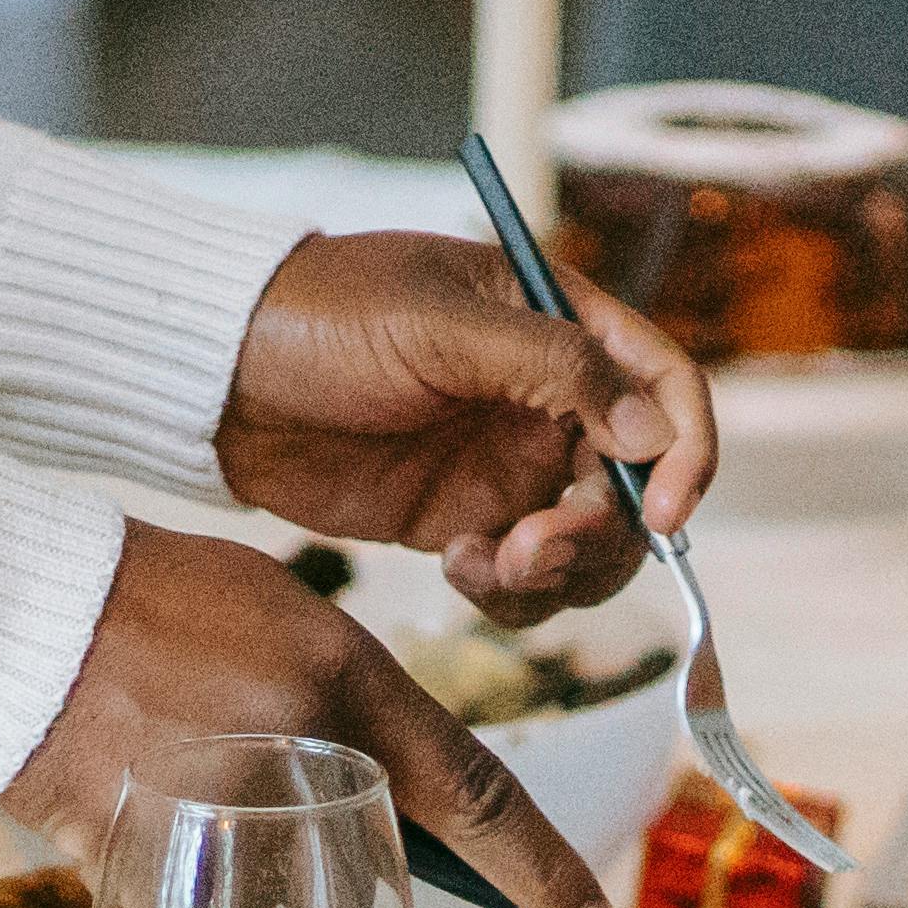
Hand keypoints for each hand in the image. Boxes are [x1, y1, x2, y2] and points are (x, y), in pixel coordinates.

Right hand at [8, 521, 621, 907]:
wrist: (15, 609)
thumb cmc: (158, 598)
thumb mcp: (290, 625)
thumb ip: (351, 714)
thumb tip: (384, 807)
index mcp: (345, 691)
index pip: (478, 802)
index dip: (549, 879)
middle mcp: (297, 765)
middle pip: (361, 874)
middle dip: (321, 848)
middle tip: (246, 772)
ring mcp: (217, 830)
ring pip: (279, 903)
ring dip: (249, 866)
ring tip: (181, 774)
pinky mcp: (142, 879)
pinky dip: (179, 874)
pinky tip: (138, 799)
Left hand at [218, 230, 719, 619]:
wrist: (221, 377)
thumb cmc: (324, 316)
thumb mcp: (442, 324)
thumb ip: (554, 369)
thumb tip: (652, 431)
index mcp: (563, 324)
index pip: (665, 386)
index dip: (686, 452)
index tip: (662, 512)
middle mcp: (551, 400)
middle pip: (636, 486)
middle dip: (600, 531)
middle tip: (534, 546)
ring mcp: (509, 466)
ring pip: (588, 545)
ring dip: (559, 570)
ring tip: (487, 563)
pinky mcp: (465, 520)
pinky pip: (524, 578)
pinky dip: (509, 592)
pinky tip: (455, 565)